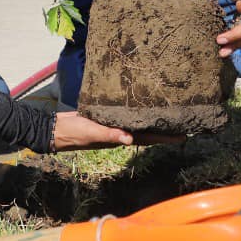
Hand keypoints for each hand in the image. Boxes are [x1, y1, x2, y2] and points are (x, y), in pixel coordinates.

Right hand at [51, 112, 185, 149]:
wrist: (56, 129)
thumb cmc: (73, 133)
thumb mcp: (91, 133)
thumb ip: (109, 135)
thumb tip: (129, 139)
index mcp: (120, 138)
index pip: (149, 138)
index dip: (166, 138)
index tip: (184, 136)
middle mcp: (120, 132)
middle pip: (148, 130)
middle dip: (165, 127)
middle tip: (185, 120)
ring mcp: (114, 124)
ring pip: (138, 120)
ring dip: (153, 117)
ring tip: (170, 109)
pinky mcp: (106, 115)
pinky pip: (125, 113)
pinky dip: (135, 108)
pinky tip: (141, 100)